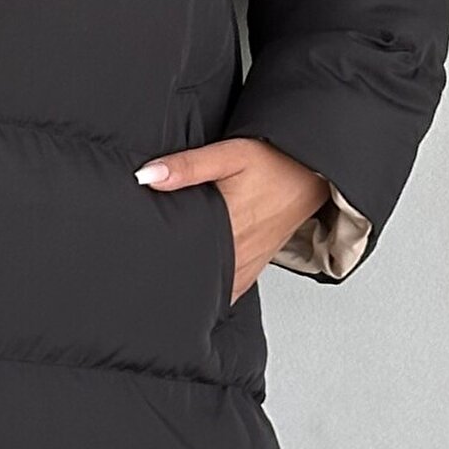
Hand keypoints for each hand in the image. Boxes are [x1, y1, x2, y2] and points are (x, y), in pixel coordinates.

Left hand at [133, 137, 331, 307]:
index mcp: (227, 226)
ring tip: (165, 291)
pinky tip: (198, 290)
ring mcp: (249, 262)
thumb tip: (147, 176)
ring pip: (216, 290)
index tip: (137, 271)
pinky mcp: (257, 263)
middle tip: (142, 284)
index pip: (185, 259)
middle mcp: (239, 251)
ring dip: (193, 290)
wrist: (312, 172)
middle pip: (197, 279)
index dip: (159, 269)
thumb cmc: (274, 162)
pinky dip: (216, 292)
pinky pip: (233, 289)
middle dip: (170, 283)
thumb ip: (187, 166)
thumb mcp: (229, 155)